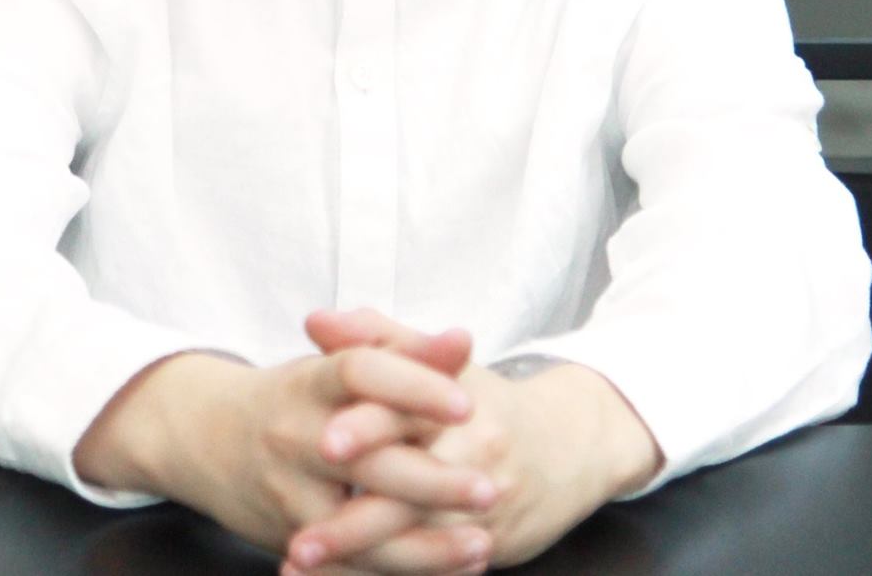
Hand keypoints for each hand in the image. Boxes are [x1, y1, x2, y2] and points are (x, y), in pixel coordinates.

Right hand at [72, 335, 495, 574]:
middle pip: (367, 459)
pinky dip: (399, 569)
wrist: (202, 437)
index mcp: (312, 381)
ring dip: (424, 544)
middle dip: (432, 480)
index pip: (363, 372)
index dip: (413, 385)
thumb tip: (463, 340)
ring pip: (359, 527)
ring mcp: (289, 493)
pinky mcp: (291, 539)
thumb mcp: (337, 363)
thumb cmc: (292, 397)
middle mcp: (296, 435)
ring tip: (482, 543)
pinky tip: (451, 570)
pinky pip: (349, 564)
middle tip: (490, 488)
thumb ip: (404, 350)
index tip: (466, 403)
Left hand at [288, 313, 661, 573]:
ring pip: (417, 544)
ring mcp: (481, 511)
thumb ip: (377, 338)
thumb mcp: (440, 364)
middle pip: (410, 492)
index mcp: (456, 406)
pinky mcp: (488, 547)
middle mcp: (473, 459)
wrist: (571, 447)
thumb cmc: (488, 404)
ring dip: (357, 562)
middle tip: (301, 539)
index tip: (323, 443)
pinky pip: (434, 570)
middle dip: (353, 522)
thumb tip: (315, 321)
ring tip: (300, 567)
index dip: (367, 427)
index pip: (409, 411)